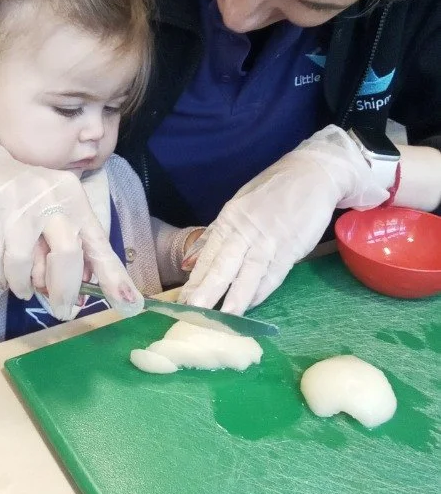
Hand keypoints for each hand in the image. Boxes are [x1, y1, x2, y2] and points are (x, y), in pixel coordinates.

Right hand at [0, 116, 142, 318]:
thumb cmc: (23, 195)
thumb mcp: (54, 208)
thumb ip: (71, 241)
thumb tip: (84, 283)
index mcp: (73, 196)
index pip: (98, 242)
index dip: (113, 275)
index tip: (129, 303)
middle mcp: (50, 198)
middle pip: (67, 254)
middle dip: (64, 290)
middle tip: (60, 310)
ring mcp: (17, 206)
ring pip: (25, 264)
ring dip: (24, 286)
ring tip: (23, 290)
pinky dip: (0, 279)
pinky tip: (2, 280)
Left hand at [180, 125, 390, 314]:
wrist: (313, 174)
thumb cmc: (273, 192)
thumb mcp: (239, 206)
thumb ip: (218, 235)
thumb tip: (193, 262)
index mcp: (229, 218)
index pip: (208, 254)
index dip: (195, 279)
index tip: (181, 301)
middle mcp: (245, 230)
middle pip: (223, 265)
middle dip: (207, 291)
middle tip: (192, 313)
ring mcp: (268, 240)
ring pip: (248, 273)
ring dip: (235, 298)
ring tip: (221, 319)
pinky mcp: (290, 248)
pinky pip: (273, 274)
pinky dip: (261, 291)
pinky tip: (249, 306)